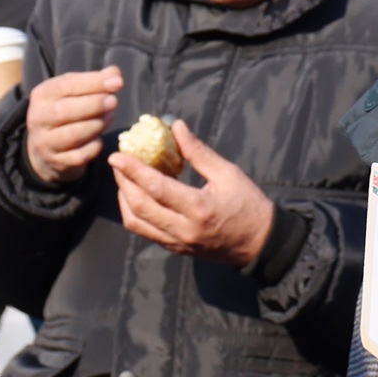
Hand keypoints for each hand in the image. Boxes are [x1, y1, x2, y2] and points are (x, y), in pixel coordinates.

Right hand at [19, 69, 123, 186]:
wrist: (44, 151)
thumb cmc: (65, 114)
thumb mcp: (74, 93)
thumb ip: (93, 82)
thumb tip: (114, 73)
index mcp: (42, 95)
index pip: (66, 85)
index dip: (93, 83)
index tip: (117, 82)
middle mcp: (38, 118)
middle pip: (65, 111)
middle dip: (93, 104)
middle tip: (113, 101)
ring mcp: (45, 142)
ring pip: (72, 134)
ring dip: (96, 124)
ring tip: (110, 116)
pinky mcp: (56, 162)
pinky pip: (80, 155)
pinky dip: (94, 146)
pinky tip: (99, 138)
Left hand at [110, 121, 278, 268]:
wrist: (261, 243)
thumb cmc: (249, 205)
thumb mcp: (228, 173)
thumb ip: (199, 152)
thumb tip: (176, 127)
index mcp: (198, 208)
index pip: (155, 187)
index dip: (132, 170)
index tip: (117, 155)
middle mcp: (184, 229)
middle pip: (139, 206)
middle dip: (123, 182)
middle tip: (117, 163)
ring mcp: (178, 242)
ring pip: (137, 222)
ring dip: (124, 199)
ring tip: (124, 178)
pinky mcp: (176, 249)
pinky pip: (145, 232)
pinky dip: (134, 213)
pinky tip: (135, 196)